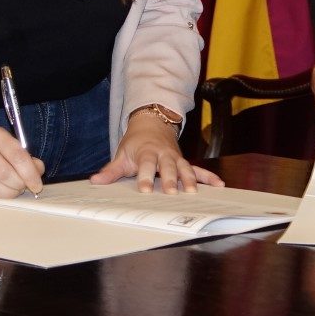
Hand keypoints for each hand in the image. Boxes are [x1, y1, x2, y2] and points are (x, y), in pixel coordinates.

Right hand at [0, 127, 43, 197]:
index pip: (17, 155)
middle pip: (5, 173)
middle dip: (19, 185)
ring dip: (8, 193)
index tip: (37, 185)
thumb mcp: (7, 147)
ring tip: (13, 191)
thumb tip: (38, 170)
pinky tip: (0, 193)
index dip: (30, 173)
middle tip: (24, 188)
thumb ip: (26, 158)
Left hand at [90, 114, 223, 193]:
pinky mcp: (184, 161)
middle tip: (172, 192)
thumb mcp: (122, 154)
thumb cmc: (136, 142)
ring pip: (185, 167)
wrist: (152, 123)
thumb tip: (95, 182)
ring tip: (193, 192)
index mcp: (147, 153)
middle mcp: (164, 155)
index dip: (144, 177)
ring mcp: (176, 158)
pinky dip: (209, 177)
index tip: (143, 190)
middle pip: (168, 167)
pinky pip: (198, 169)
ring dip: (190, 179)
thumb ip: (111, 171)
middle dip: (170, 179)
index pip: (145, 165)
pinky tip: (219, 185)